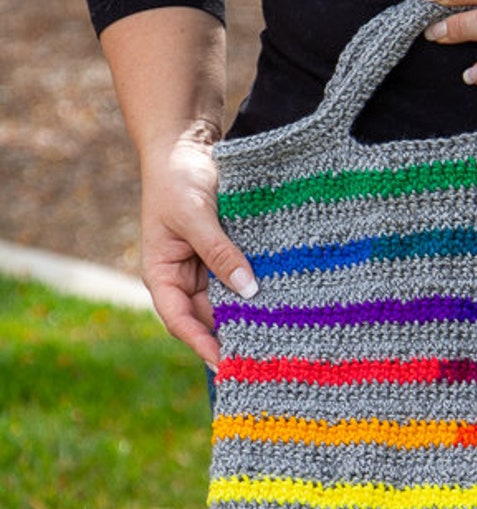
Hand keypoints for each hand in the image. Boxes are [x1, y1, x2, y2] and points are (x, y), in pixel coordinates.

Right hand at [139, 127, 256, 368]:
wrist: (187, 143)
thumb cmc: (178, 178)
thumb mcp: (195, 216)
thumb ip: (220, 252)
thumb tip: (248, 289)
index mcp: (162, 274)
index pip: (180, 321)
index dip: (202, 344)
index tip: (226, 365)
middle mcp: (183, 276)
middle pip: (207, 317)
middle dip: (231, 335)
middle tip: (264, 358)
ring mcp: (206, 265)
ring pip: (228, 300)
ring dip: (250, 313)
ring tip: (279, 336)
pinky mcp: (227, 252)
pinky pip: (242, 277)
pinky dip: (259, 288)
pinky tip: (283, 301)